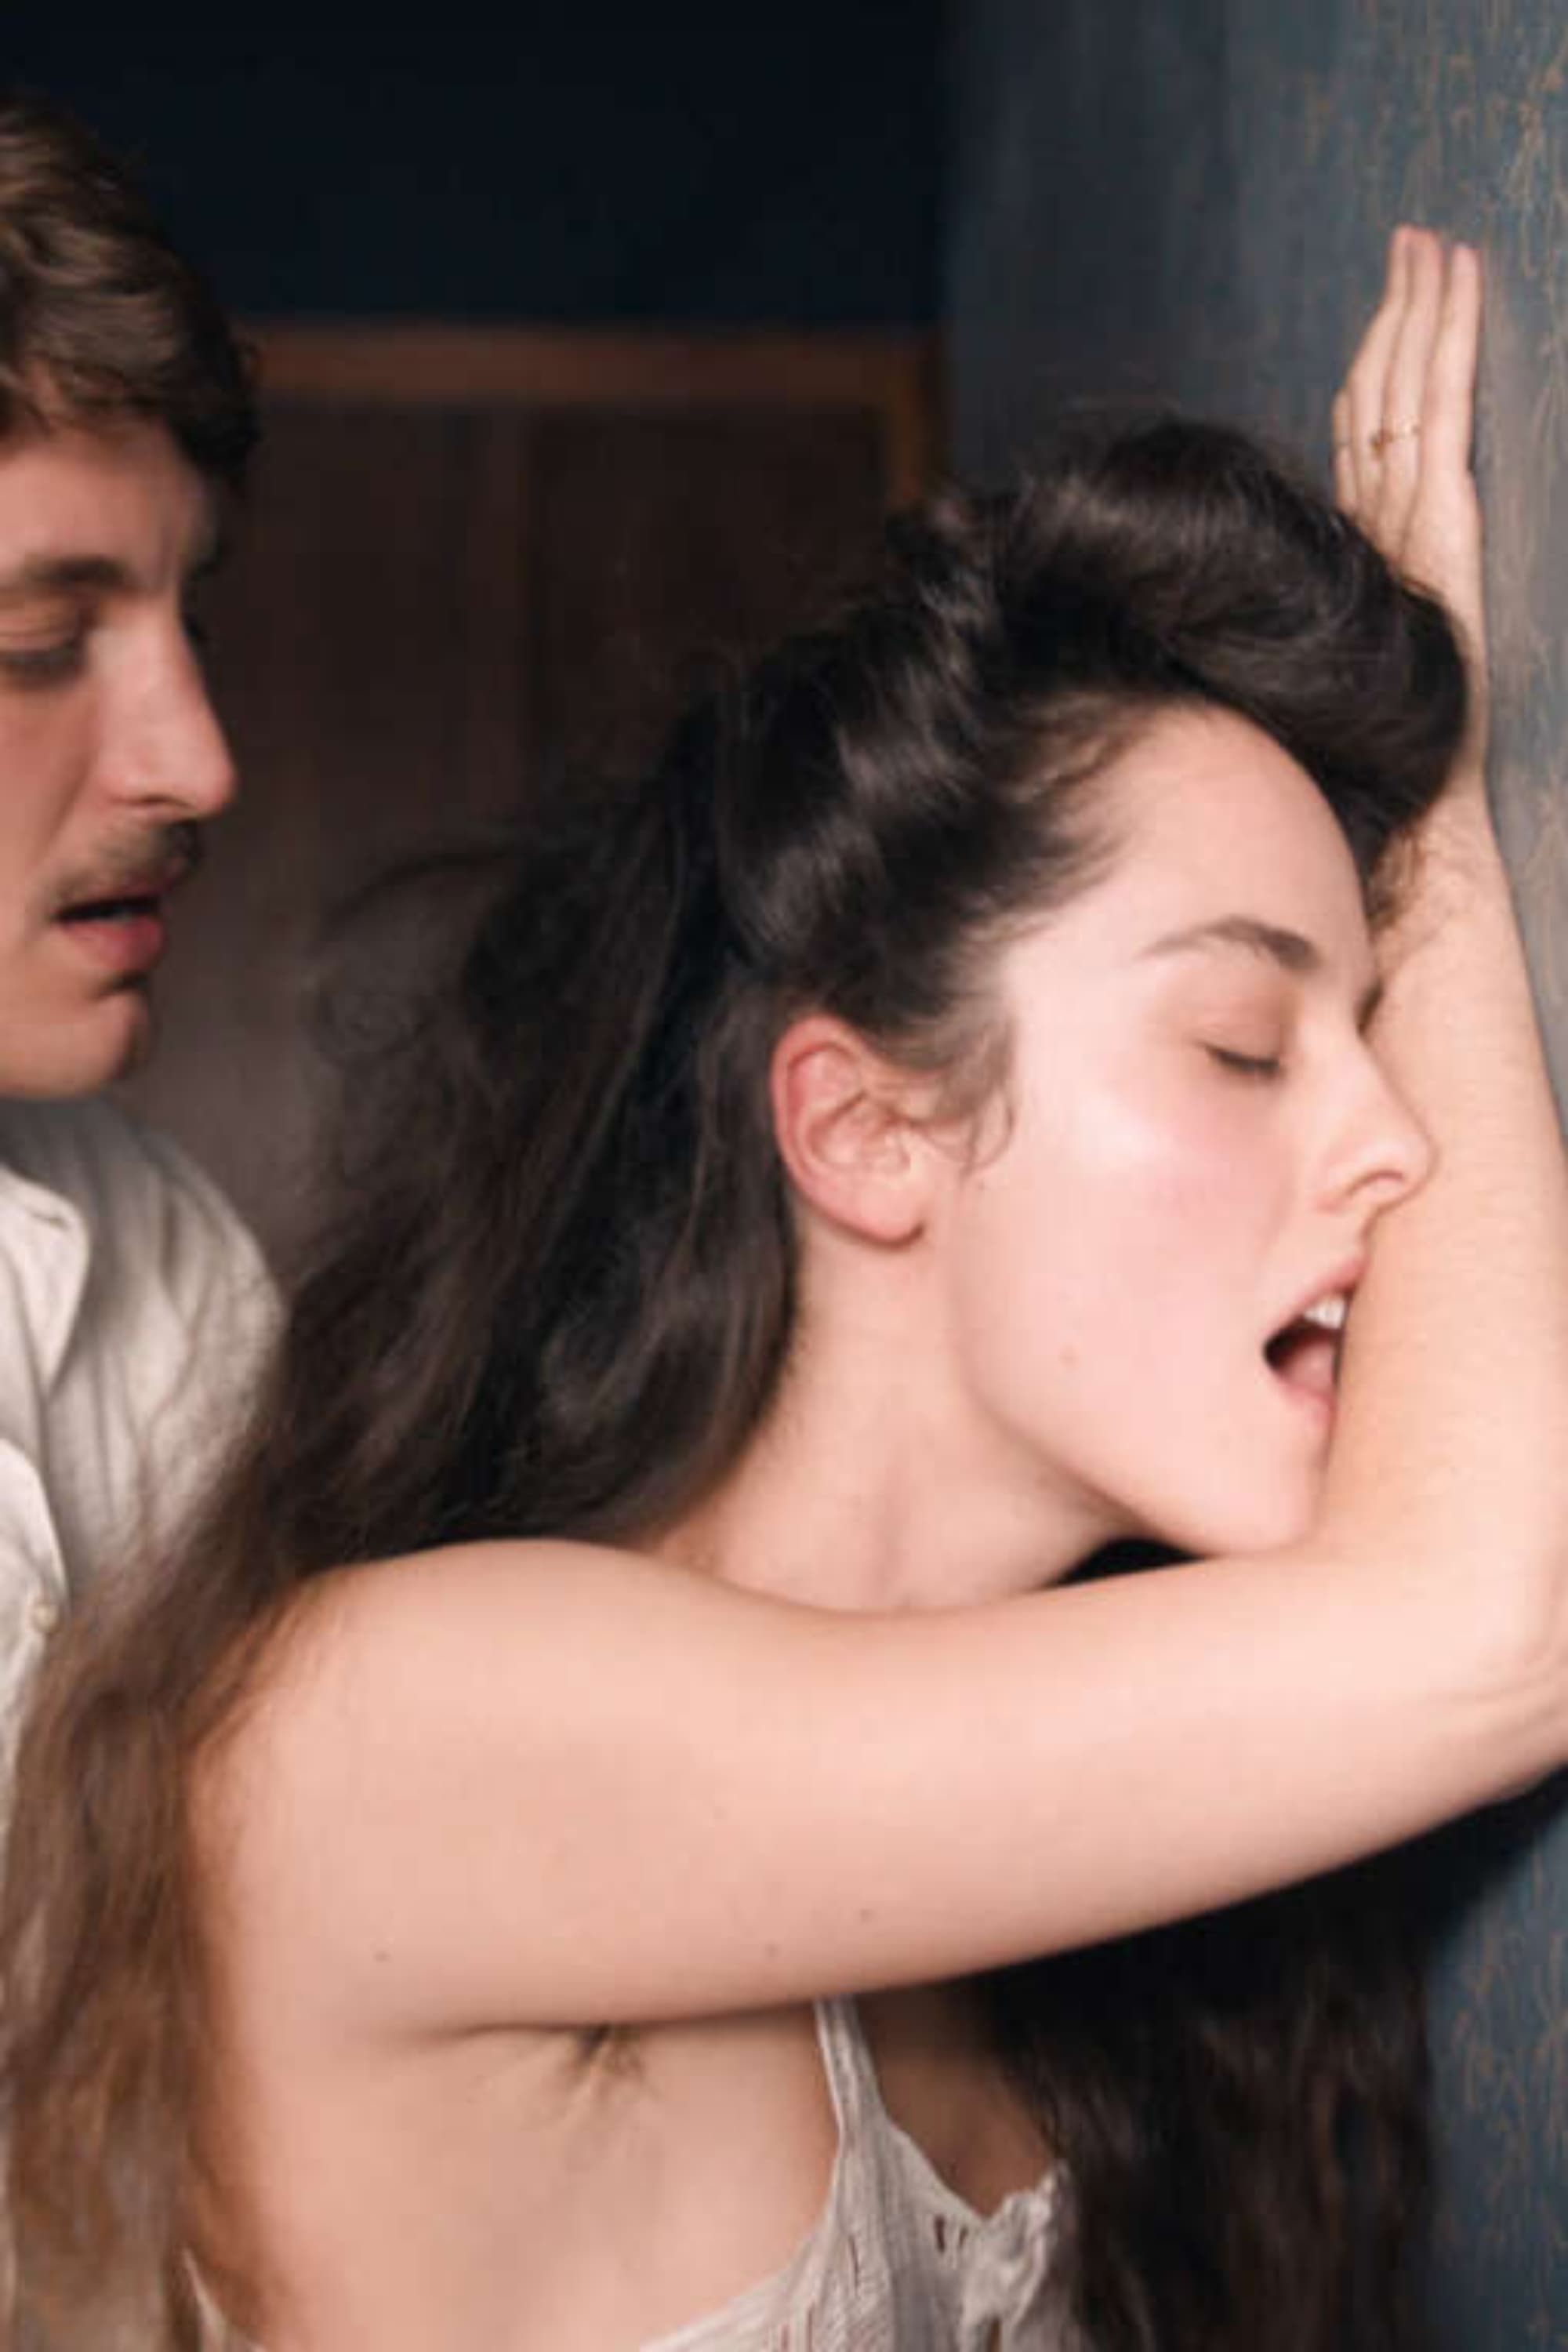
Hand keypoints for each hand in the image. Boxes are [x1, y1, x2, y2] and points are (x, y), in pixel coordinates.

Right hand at [1333, 226, 1486, 782]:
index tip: (1378, 309)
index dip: (1366, 362)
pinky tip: (1458, 286)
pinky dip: (1450, 340)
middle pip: (1377, 391)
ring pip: (1405, 386)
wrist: (1414, 783)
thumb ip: (1375, 598)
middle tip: (1410, 238)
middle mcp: (1374, 519)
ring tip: (1433, 244)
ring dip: (1422, 308)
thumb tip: (1369, 580)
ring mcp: (1406, 516)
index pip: (1358, 430)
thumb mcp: (1386, 648)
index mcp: (1358, 542)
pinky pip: (1440, 409)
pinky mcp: (1442, 520)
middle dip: (1394, 310)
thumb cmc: (1403, 734)